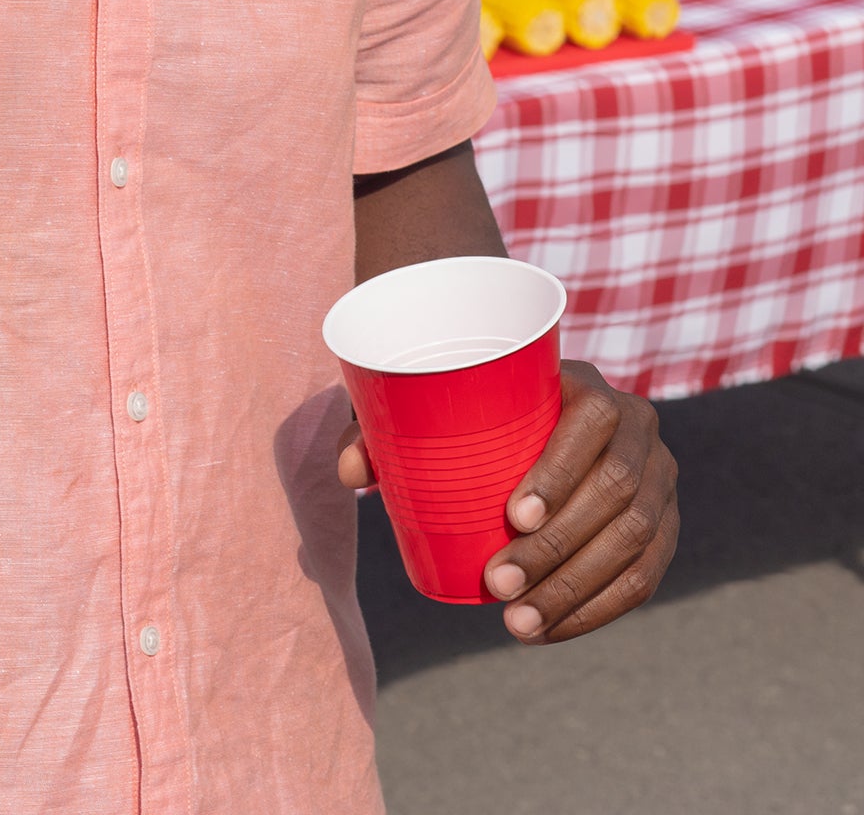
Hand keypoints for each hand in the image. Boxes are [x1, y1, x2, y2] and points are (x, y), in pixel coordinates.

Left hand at [337, 359, 677, 641]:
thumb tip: (349, 473)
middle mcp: (639, 425)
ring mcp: (660, 478)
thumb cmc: (475, 412)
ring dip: (575, 589)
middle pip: (615, 490)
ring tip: (516, 621)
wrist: (540, 421)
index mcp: (588, 384)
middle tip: (497, 584)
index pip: (592, 422)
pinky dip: (598, 610)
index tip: (511, 517)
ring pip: (633, 540)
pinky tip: (551, 630)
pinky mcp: (663, 525)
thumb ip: (386, 429)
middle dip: (558, 547)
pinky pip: (645, 575)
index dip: (559, 470)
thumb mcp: (435, 408)